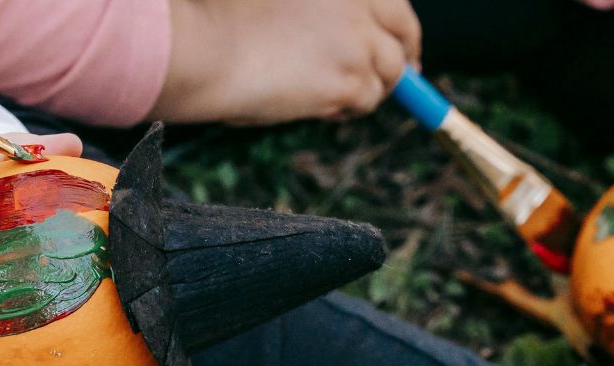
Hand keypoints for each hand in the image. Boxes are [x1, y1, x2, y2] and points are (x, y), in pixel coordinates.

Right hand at [152, 0, 420, 124]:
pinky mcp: (351, 79)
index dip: (398, 25)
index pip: (393, 2)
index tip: (398, 41)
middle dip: (406, 57)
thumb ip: (321, 7)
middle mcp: (360, 2)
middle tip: (404, 77)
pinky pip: (367, 100)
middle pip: (404, 32)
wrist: (207, 49)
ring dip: (371, 85)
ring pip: (390, 72)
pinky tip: (318, 105)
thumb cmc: (224, 15)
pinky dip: (349, 106)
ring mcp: (359, 41)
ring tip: (334, 94)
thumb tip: (353, 35)